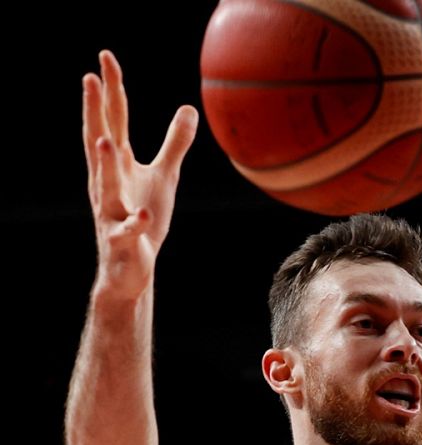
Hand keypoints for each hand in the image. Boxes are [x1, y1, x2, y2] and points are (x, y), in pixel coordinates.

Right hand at [83, 50, 197, 301]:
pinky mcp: (124, 240)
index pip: (113, 120)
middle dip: (94, 111)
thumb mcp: (165, 175)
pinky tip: (146, 214)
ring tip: (104, 140)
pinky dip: (136, 223)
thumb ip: (175, 143)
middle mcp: (107, 182)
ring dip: (103, 164)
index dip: (109, 90)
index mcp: (118, 164)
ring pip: (105, 185)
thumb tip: (188, 107)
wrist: (130, 267)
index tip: (104, 57)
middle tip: (88, 77)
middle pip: (99, 141)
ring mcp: (112, 210)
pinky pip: (129, 231)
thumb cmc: (144, 216)